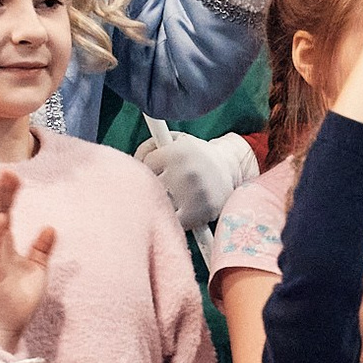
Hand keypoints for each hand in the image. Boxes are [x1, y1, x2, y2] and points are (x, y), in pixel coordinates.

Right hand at [0, 170, 54, 350]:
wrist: (10, 322)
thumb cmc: (19, 295)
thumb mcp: (37, 268)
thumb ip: (42, 248)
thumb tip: (50, 228)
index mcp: (3, 244)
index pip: (4, 212)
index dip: (7, 194)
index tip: (13, 174)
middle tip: (2, 170)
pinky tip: (0, 216)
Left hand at [135, 131, 254, 230]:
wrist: (232, 168)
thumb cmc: (196, 154)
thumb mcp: (177, 139)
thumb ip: (151, 146)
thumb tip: (130, 163)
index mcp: (178, 152)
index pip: (145, 164)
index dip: (148, 167)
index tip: (157, 168)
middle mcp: (186, 173)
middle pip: (150, 184)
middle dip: (153, 185)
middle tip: (163, 184)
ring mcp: (193, 195)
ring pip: (159, 203)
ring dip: (162, 202)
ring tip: (174, 196)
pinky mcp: (199, 214)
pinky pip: (173, 222)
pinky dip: (173, 219)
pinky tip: (179, 212)